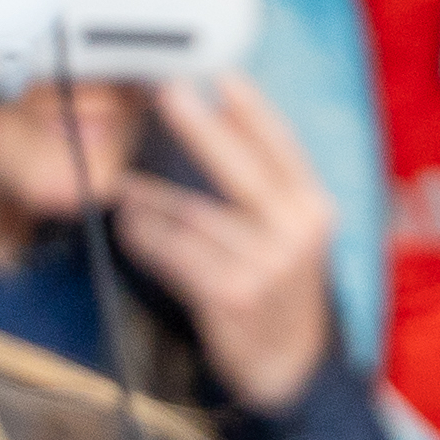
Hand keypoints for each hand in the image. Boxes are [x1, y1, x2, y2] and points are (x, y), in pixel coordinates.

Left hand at [106, 76, 341, 414]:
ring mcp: (265, 267)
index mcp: (314, 208)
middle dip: (200, 127)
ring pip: (194, 214)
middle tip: (167, 92)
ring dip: (152, 195)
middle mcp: (296, 234)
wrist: (291, 363)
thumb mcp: (293, 233)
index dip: (253, 110)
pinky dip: (146, 236)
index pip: (284, 148)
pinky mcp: (230, 296)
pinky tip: (130, 226)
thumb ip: (269, 185)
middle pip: (241, 169)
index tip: (222, 76)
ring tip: (124, 183)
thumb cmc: (279, 286)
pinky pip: (175, 253)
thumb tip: (221, 120)